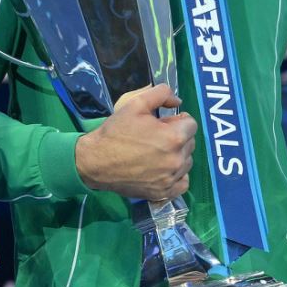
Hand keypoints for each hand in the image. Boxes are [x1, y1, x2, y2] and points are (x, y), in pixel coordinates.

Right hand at [74, 84, 196, 200]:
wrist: (95, 162)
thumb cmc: (116, 132)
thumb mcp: (136, 103)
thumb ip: (162, 94)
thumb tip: (178, 101)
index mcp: (174, 137)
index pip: (191, 124)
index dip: (178, 121)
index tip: (165, 123)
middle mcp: (177, 160)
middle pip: (190, 143)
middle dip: (178, 136)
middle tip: (157, 137)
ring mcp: (171, 178)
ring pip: (187, 162)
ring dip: (178, 155)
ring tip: (157, 152)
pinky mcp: (163, 192)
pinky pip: (183, 183)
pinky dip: (177, 176)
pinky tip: (164, 169)